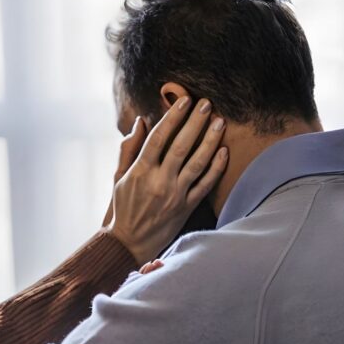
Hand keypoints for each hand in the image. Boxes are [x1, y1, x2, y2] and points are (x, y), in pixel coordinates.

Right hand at [107, 97, 227, 262]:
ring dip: (210, 140)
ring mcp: (174, 195)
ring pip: (197, 163)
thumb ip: (129, 148)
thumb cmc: (123, 206)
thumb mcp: (119, 177)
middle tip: (206, 103)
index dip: (172, 117)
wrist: (129, 242)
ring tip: (220, 121)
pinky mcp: (186, 208)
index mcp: (140, 172)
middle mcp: (158, 182)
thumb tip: (140, 121)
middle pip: (181, 146)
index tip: (183, 100)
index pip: (158, 138)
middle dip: (195, 122)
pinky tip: (224, 151)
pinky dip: (216, 168)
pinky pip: (205, 185)